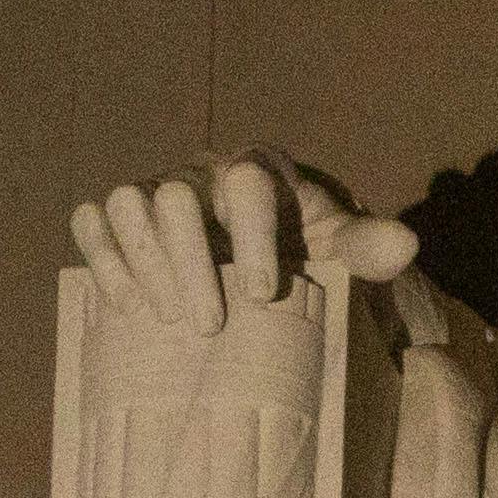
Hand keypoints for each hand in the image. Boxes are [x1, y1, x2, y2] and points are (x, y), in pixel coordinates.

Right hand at [68, 156, 419, 340]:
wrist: (269, 255)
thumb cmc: (306, 251)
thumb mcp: (341, 250)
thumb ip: (367, 248)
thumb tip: (405, 245)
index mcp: (257, 170)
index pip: (247, 183)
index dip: (251, 236)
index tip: (263, 294)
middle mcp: (199, 174)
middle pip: (174, 196)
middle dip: (186, 263)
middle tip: (208, 326)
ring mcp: (154, 193)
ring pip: (125, 204)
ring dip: (141, 263)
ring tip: (166, 320)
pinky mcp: (121, 220)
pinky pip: (92, 222)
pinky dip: (103, 260)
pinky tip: (126, 307)